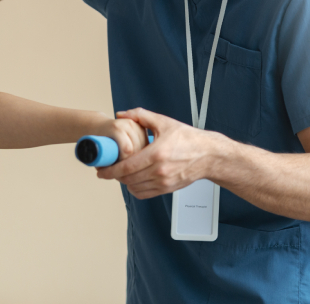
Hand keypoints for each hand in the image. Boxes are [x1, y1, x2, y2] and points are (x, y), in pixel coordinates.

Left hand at [97, 108, 226, 198]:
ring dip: (123, 182)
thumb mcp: (164, 122)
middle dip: (113, 175)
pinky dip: (134, 189)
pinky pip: (144, 194)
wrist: (209, 155)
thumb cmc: (189, 139)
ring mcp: (164, 182)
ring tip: (119, 173)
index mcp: (157, 154)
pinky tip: (132, 180)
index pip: (127, 167)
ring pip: (134, 188)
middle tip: (106, 169)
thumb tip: (122, 114)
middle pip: (128, 179)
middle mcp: (160, 171)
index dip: (110, 170)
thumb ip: (141, 115)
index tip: (100, 169)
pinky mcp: (168, 189)